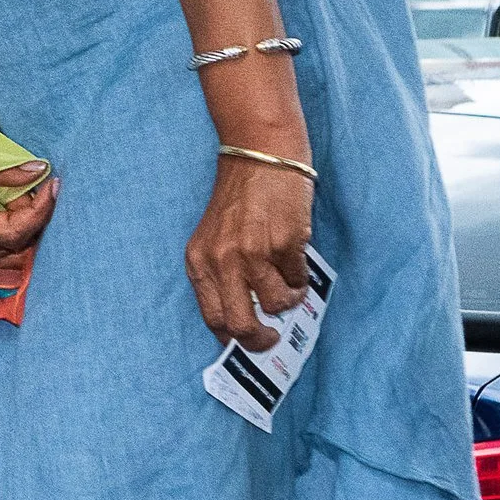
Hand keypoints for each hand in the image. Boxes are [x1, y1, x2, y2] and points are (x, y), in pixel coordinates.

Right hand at [0, 161, 55, 273]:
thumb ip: (2, 173)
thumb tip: (39, 170)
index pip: (16, 232)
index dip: (41, 210)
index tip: (52, 185)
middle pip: (20, 244)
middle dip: (34, 215)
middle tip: (33, 187)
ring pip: (14, 254)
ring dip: (24, 226)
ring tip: (18, 199)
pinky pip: (0, 256)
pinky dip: (11, 236)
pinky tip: (7, 213)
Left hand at [188, 155, 312, 351]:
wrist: (260, 157)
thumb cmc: (240, 201)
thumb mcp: (215, 240)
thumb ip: (223, 276)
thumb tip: (249, 319)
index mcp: (198, 262)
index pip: (211, 318)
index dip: (232, 339)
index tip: (248, 342)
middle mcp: (221, 261)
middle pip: (240, 325)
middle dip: (261, 340)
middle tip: (273, 336)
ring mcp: (252, 254)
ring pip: (277, 304)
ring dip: (289, 299)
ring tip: (289, 281)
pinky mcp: (283, 244)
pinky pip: (298, 280)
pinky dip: (301, 277)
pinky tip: (295, 257)